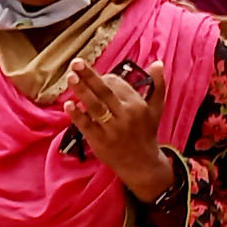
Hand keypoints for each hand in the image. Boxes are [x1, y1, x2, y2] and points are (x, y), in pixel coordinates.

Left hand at [65, 59, 170, 202]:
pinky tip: (69, 105)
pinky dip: (77, 115)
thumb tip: (157, 62)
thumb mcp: (155, 109)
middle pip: (105, 92)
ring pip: (95, 106)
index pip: (117, 85)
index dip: (104, 78)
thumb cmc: (146, 132)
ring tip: (70, 77)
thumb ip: (158, 85)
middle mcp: (125, 115)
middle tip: (76, 63)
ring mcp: (112, 129)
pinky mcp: (99, 141)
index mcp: (138, 105)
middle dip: (90, 76)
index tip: (97, 75)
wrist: (141, 163)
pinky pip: (86, 125)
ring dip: (82, 91)